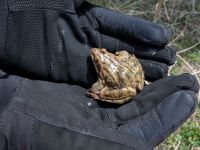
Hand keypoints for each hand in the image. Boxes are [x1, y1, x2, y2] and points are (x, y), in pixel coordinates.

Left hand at [0, 0, 175, 85]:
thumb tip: (118, 0)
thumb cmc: (33, 7)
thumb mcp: (69, 0)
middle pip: (123, 47)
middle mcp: (89, 38)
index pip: (122, 27)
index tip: (164, 39)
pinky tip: (132, 87)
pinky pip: (98, 79)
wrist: (8, 29)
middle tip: (168, 63)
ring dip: (136, 72)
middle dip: (146, 55)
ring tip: (159, 77)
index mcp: (89, 18)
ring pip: (114, 66)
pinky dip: (115, 84)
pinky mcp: (71, 74)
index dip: (142, 33)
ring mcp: (82, 57)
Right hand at [0, 72, 197, 148]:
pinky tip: (139, 67)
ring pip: (129, 97)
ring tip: (171, 70)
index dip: (170, 114)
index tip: (190, 95)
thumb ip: (134, 143)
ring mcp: (94, 114)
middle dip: (166, 96)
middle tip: (188, 80)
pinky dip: (126, 77)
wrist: (11, 120)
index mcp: (112, 147)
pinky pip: (111, 87)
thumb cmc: (49, 138)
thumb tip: (169, 124)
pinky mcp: (83, 98)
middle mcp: (105, 133)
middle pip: (142, 112)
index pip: (148, 131)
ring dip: (150, 84)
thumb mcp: (103, 146)